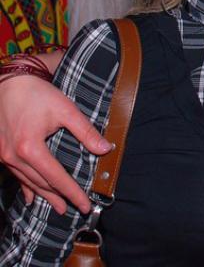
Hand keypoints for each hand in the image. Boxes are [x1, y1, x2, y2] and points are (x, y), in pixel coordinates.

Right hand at [0, 75, 111, 214]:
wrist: (9, 82)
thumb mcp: (66, 110)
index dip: (72, 192)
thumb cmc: (38, 94)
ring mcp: (4, 156)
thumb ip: (86, 131)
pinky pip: (14, 175)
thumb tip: (105, 149)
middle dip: (59, 197)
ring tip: (58, 206)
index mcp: (30, 149)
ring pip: (28, 182)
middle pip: (41, 183)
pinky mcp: (0, 152)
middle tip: (75, 209)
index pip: (56, 178)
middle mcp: (14, 157)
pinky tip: (31, 198)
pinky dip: (25, 187)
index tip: (85, 204)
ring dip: (44, 195)